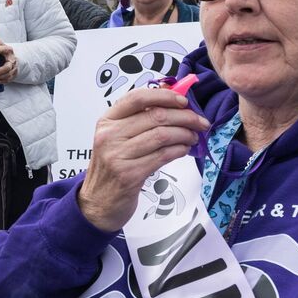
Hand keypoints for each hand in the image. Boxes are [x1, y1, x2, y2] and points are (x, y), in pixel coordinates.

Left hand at [0, 34, 18, 83]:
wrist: (13, 59)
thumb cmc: (4, 52)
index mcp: (9, 51)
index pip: (6, 49)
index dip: (1, 49)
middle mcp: (12, 60)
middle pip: (7, 67)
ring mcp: (13, 69)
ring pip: (7, 75)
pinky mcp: (13, 75)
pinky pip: (7, 80)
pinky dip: (0, 81)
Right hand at [77, 88, 209, 231]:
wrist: (98, 202)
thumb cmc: (112, 167)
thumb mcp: (117, 138)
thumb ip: (139, 119)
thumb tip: (172, 96)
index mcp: (107, 121)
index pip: (137, 97)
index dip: (164, 96)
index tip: (183, 101)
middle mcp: (109, 136)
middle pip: (155, 116)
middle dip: (184, 116)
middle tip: (199, 121)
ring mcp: (118, 155)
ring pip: (162, 135)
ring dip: (185, 134)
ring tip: (193, 136)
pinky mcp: (130, 174)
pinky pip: (163, 156)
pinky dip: (179, 150)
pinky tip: (184, 149)